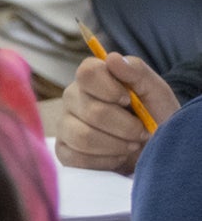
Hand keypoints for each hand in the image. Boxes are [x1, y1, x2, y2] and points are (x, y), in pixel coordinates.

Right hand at [55, 52, 173, 172]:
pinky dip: (105, 161)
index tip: (129, 100)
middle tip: (142, 131)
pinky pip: (78, 158)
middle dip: (125, 126)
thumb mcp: (155, 91)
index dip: (110, 88)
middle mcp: (73, 98)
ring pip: (83, 136)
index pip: (87, 73)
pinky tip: (116, 156)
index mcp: (92, 78)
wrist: (154, 147)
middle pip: (92, 111)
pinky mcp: (64, 151)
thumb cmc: (155, 115)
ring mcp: (65, 125)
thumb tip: (112, 58)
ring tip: (131, 145)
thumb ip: (136, 71)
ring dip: (116, 145)